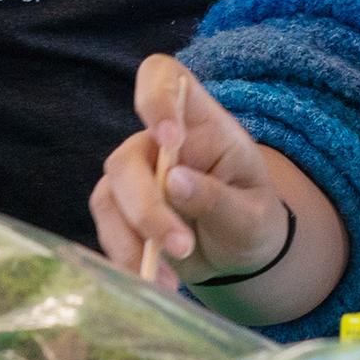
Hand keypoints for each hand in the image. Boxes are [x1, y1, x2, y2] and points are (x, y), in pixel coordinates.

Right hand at [90, 55, 284, 288]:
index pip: (165, 78)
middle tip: (180, 247)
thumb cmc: (252, 219)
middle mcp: (159, 141)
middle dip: (146, 206)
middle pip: (128, 156)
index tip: (166, 136)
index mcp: (200, 120)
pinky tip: (159, 281)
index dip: (155, 96)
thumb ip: (217, 198)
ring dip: (135, 239)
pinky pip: (107, 227)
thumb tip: (174, 183)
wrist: (241, 256)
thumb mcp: (252, 213)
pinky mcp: (121, 209)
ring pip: (110, 194)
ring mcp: (137, 174)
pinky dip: (127, 257)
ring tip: (169, 278)